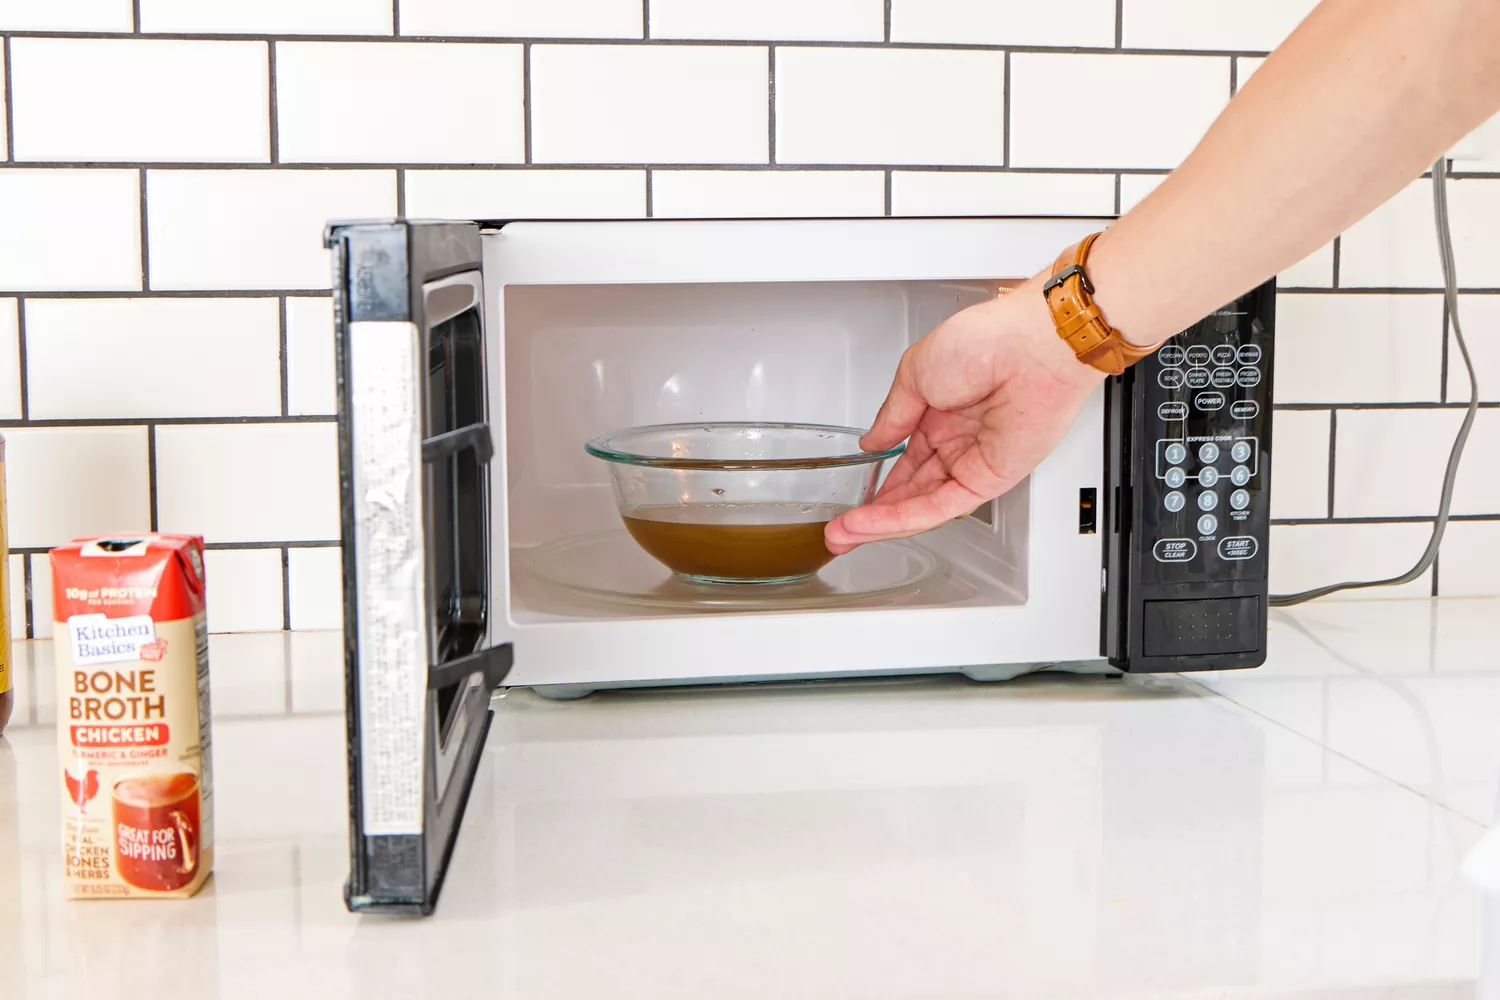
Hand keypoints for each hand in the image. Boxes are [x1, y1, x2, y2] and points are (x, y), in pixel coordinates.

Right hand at [825, 275, 1105, 554]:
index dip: (875, 488)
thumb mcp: (915, 373)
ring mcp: (973, 462)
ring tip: (845, 535)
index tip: (848, 504)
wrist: (1030, 345)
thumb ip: (892, 416)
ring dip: (880, 524)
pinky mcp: (989, 479)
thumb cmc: (986, 341)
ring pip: (921, 506)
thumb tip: (872, 441)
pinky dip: (904, 518)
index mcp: (940, 414)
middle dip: (871, 516)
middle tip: (839, 534)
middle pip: (909, 493)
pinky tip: (874, 523)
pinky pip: (940, 506)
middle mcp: (957, 442)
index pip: (903, 464)